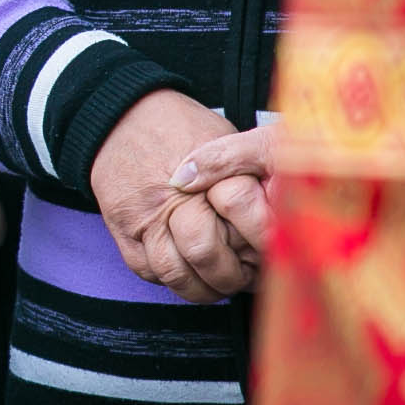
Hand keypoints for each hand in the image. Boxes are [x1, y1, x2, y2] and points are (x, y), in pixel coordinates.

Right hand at [89, 91, 258, 303]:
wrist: (120, 116)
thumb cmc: (181, 126)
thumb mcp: (223, 134)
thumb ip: (247, 168)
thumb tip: (284, 203)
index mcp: (207, 171)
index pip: (244, 215)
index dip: (263, 240)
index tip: (274, 251)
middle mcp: (173, 196)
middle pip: (204, 252)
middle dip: (231, 275)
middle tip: (246, 279)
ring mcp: (144, 215)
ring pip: (174, 271)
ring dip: (201, 288)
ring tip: (219, 285)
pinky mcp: (122, 228)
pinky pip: (147, 270)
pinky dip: (170, 280)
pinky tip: (189, 273)